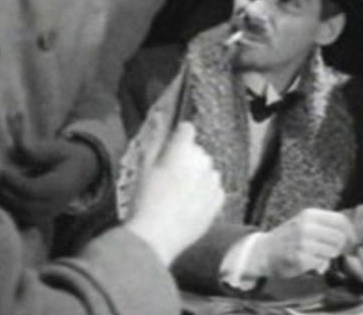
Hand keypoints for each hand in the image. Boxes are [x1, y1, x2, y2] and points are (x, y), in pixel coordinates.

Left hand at [0, 136, 99, 226]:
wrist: (81, 171)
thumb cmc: (65, 157)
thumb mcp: (56, 148)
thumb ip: (38, 150)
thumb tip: (20, 146)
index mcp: (61, 186)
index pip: (33, 190)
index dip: (14, 182)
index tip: (2, 170)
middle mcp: (56, 204)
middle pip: (24, 205)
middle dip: (6, 192)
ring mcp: (49, 214)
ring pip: (21, 215)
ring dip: (6, 202)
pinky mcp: (41, 219)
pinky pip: (22, 221)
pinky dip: (10, 211)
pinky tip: (4, 195)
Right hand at [124, 122, 223, 265]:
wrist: (157, 235)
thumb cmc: (145, 201)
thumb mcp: (143, 167)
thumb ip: (155, 144)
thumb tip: (160, 127)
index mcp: (182, 149)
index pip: (187, 129)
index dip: (179, 135)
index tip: (175, 142)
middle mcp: (202, 161)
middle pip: (197, 151)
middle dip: (187, 159)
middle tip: (170, 177)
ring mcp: (213, 180)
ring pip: (207, 170)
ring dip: (197, 177)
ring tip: (179, 194)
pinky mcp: (219, 199)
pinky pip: (214, 189)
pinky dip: (205, 193)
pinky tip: (189, 204)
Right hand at [251, 208, 356, 278]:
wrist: (264, 252)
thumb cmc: (289, 237)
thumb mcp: (304, 223)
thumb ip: (325, 226)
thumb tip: (350, 236)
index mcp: (309, 214)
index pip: (340, 220)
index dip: (349, 231)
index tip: (350, 240)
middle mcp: (307, 226)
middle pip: (339, 237)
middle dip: (338, 246)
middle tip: (330, 250)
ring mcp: (303, 243)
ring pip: (332, 251)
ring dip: (328, 256)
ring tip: (316, 255)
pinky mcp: (301, 259)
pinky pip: (322, 262)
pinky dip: (319, 264)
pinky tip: (308, 262)